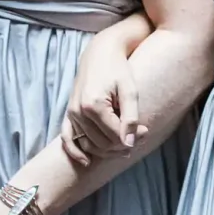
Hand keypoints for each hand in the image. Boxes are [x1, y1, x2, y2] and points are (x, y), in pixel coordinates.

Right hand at [61, 36, 147, 166]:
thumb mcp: (130, 91)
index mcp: (93, 105)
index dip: (132, 138)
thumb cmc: (118, 69)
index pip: (114, 136)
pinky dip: (75, 152)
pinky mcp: (69, 113)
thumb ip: (130, 117)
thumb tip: (129, 143)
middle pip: (102, 143)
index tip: (146, 130)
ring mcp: (71, 113)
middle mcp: (78, 111)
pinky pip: (67, 138)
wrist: (101, 52)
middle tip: (140, 136)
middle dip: (122, 145)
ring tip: (126, 145)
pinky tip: (86, 162)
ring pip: (89, 144)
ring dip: (107, 150)